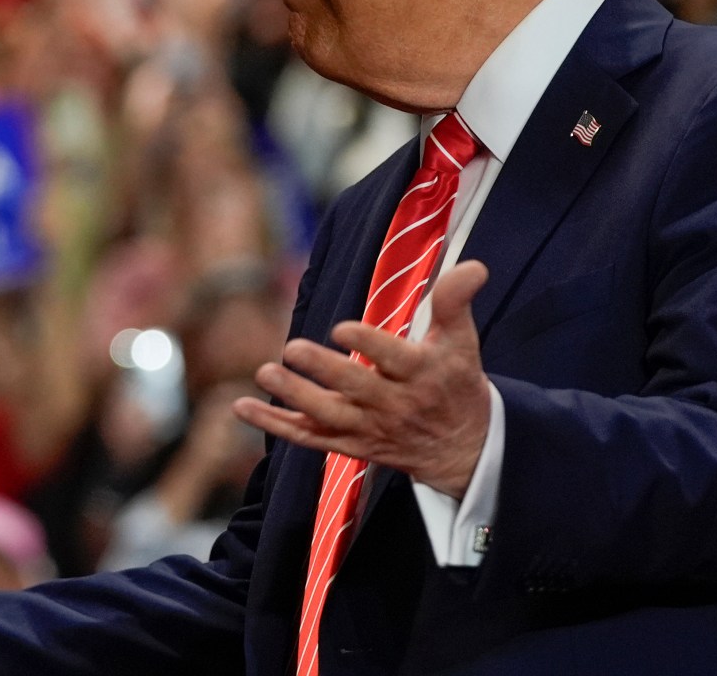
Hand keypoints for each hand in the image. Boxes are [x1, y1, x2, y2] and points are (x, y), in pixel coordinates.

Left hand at [234, 260, 493, 497]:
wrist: (464, 449)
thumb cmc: (457, 384)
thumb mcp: (462, 342)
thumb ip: (455, 302)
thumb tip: (474, 266)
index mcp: (422, 375)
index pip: (395, 360)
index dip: (369, 343)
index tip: (342, 327)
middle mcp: (395, 405)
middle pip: (356, 390)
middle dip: (323, 371)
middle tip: (291, 349)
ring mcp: (370, 429)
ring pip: (328, 418)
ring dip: (294, 398)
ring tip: (264, 374)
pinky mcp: (351, 445)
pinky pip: (310, 438)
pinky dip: (275, 426)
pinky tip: (242, 408)